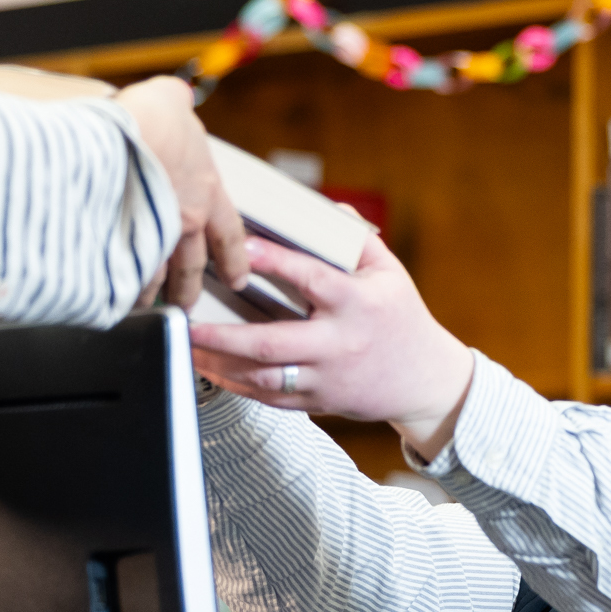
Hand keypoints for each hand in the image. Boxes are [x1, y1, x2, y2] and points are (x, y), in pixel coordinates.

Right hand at [111, 76, 247, 307]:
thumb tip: (176, 94)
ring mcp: (154, 238)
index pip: (229, 234)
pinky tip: (111, 297)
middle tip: (187, 305)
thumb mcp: (172, 102)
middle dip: (189, 289)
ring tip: (143, 306)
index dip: (234, 258)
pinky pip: (123, 277)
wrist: (124, 137)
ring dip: (150, 293)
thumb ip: (177, 102)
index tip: (237, 278)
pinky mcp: (123, 246)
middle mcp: (185, 221)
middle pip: (192, 268)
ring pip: (156, 278)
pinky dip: (118, 289)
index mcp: (205, 192)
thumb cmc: (151, 119)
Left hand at [187, 237, 476, 460]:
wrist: (425, 381)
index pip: (310, 278)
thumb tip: (327, 209)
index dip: (273, 262)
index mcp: (357, 304)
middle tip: (185, 320)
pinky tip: (211, 370)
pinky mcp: (317, 402)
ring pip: (264, 377)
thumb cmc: (402, 319)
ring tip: (186, 346)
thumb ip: (358, 239)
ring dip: (219, 364)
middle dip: (222, 336)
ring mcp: (325, 378)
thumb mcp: (390, 272)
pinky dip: (235, 385)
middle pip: (272, 343)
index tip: (238, 248)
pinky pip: (268, 398)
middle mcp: (338, 343)